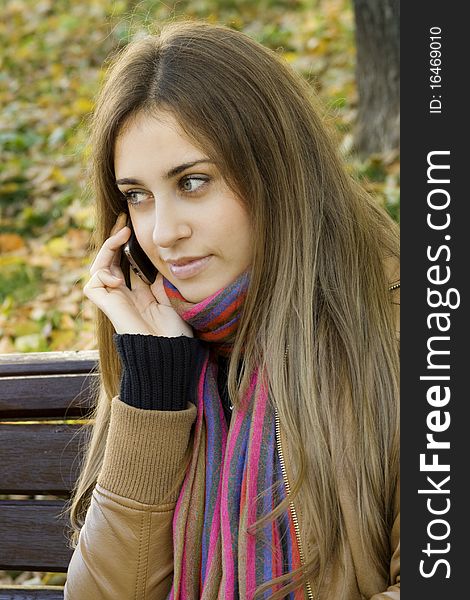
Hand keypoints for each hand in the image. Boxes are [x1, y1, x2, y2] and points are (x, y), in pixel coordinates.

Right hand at [83, 213, 193, 337]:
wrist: (171, 351)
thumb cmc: (176, 330)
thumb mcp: (170, 296)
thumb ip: (158, 279)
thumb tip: (156, 258)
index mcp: (139, 294)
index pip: (126, 263)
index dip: (126, 244)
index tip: (132, 225)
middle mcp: (125, 296)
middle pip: (110, 262)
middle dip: (114, 239)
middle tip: (123, 220)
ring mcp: (115, 301)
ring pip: (98, 269)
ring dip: (107, 250)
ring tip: (121, 237)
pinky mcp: (108, 308)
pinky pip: (93, 285)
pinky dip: (102, 274)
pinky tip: (118, 277)